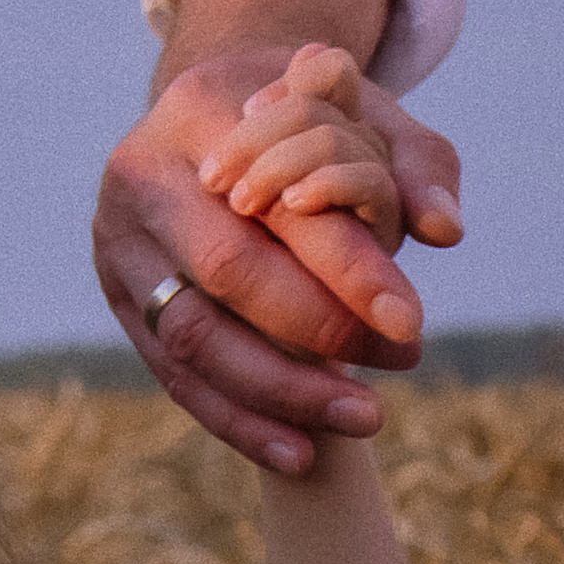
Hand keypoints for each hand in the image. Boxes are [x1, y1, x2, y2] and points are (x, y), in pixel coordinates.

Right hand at [97, 41, 462, 476]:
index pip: (279, 203)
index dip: (346, 266)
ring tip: (363, 417)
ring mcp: (119, 245)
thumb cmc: (299, 114)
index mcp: (200, 112)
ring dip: (281, 392)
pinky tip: (299, 453)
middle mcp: (143, 178)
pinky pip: (174, 376)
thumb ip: (414, 160)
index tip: (411, 321)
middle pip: (228, 272)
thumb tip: (444, 230)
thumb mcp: (363, 109)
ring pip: (193, 338)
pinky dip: (238, 421)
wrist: (207, 115)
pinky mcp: (120, 299)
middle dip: (320, 331)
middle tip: (404, 359)